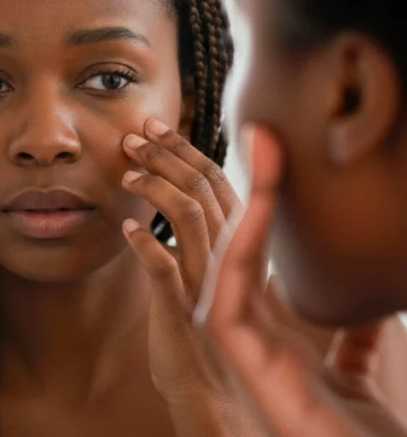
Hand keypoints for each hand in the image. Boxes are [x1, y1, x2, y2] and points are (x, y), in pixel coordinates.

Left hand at [121, 117, 249, 433]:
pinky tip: (126, 227)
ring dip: (156, 187)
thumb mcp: (204, 274)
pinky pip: (164, 269)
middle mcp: (227, 258)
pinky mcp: (182, 311)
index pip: (216, 181)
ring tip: (127, 171)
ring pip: (189, 217)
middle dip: (168, 154)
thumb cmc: (200, 328)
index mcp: (234, 246)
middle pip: (204, 187)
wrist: (209, 391)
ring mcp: (206, 283)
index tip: (155, 124)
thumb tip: (175, 198)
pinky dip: (145, 243)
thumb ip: (195, 238)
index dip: (186, 149)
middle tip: (133, 134)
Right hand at [196, 125, 406, 436]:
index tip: (250, 135)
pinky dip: (247, 238)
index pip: (239, 240)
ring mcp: (234, 332)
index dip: (239, 188)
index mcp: (264, 321)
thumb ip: (356, 333)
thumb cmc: (355, 431)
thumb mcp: (358, 365)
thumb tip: (377, 304)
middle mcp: (239, 319)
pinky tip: (261, 201)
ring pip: (214, 246)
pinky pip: (233, 283)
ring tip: (222, 140)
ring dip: (204, 190)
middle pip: (206, 231)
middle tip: (158, 128)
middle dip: (182, 175)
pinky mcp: (237, 349)